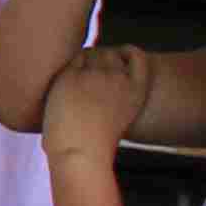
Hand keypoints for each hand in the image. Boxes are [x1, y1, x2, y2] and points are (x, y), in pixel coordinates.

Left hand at [40, 46, 155, 162]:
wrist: (80, 153)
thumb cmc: (96, 141)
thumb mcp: (121, 113)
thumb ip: (117, 91)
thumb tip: (100, 67)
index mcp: (137, 90)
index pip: (137, 56)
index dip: (125, 52)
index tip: (116, 56)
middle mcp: (119, 79)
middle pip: (110, 53)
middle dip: (100, 58)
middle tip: (88, 76)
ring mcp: (96, 76)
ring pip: (90, 53)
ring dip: (84, 60)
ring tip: (78, 80)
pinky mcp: (72, 77)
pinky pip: (73, 59)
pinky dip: (70, 65)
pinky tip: (68, 79)